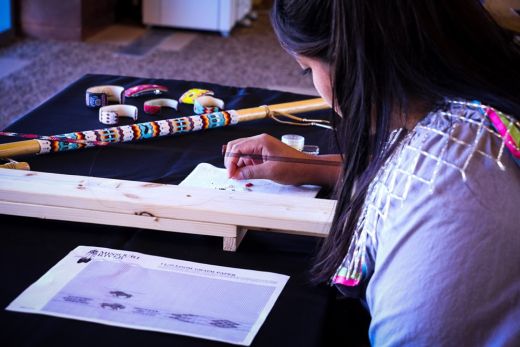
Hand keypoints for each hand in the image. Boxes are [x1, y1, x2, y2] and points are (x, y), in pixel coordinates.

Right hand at [224, 133, 341, 186]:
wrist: (309, 169)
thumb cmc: (294, 167)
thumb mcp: (270, 172)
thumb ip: (250, 172)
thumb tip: (236, 174)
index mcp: (261, 141)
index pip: (237, 148)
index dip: (231, 162)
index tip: (230, 174)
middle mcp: (260, 141)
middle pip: (237, 147)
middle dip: (231, 161)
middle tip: (232, 175)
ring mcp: (262, 147)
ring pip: (242, 153)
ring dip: (238, 164)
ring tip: (238, 177)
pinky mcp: (265, 154)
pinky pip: (250, 158)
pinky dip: (245, 166)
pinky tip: (245, 174)